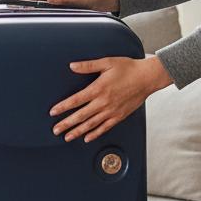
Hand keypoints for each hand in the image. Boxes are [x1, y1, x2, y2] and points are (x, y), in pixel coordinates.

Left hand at [50, 55, 172, 142]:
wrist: (147, 78)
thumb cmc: (128, 68)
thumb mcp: (107, 62)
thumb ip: (88, 66)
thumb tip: (72, 66)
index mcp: (99, 89)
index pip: (76, 100)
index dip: (63, 107)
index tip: (53, 112)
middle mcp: (104, 102)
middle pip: (81, 116)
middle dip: (66, 124)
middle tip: (55, 130)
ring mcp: (112, 111)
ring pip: (91, 124)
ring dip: (77, 131)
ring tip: (67, 137)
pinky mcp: (119, 116)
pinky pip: (104, 127)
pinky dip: (95, 134)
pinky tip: (86, 138)